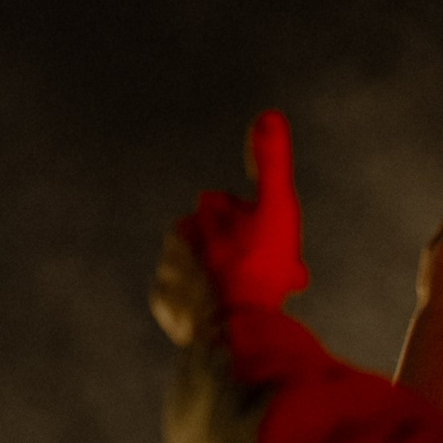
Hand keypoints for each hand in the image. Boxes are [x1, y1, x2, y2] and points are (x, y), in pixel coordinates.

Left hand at [155, 112, 307, 342]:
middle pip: (222, 241)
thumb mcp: (276, 207)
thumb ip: (272, 160)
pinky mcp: (166, 307)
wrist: (234, 329)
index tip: (274, 246)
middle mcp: (177, 237)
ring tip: (254, 302)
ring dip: (230, 281)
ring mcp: (168, 272)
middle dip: (245, 256)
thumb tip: (269, 113)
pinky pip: (192, 302)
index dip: (259, 226)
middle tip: (271, 279)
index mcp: (203, 211)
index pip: (238, 210)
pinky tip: (231, 317)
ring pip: (209, 271)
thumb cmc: (259, 266)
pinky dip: (210, 307)